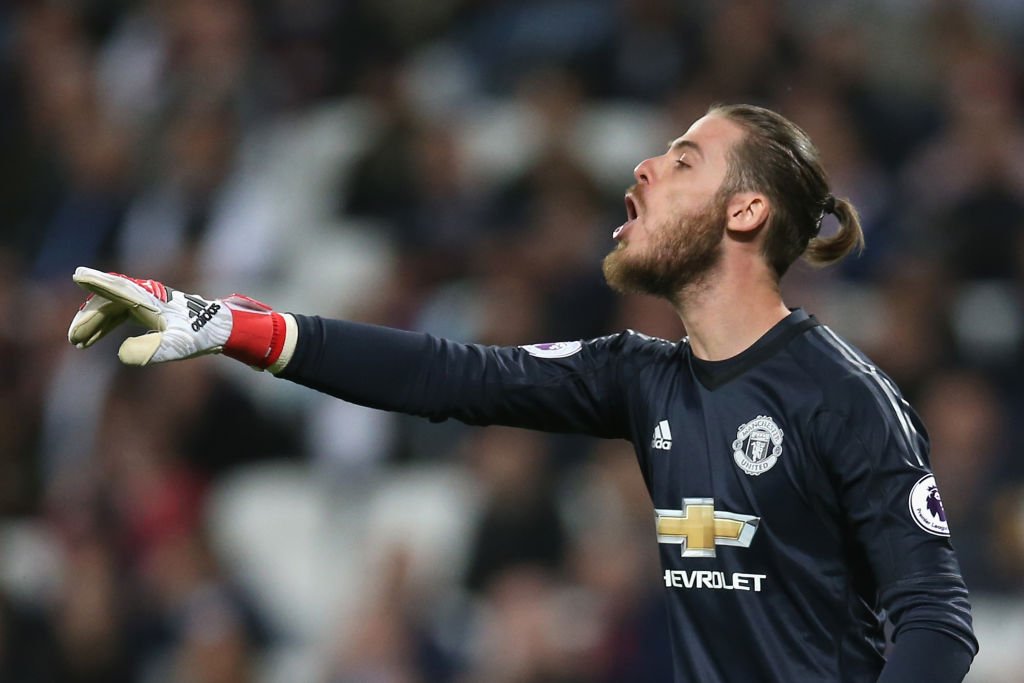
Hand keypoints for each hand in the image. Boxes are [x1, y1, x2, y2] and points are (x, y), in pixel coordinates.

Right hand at [69, 267, 289, 368]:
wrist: (222, 329)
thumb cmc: (201, 335)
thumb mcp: (178, 346)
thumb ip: (152, 350)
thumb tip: (122, 354)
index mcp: (151, 300)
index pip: (120, 290)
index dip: (99, 283)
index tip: (79, 274)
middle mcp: (147, 296)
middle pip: (109, 301)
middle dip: (90, 318)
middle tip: (75, 339)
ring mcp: (147, 302)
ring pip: (112, 308)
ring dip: (95, 323)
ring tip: (79, 343)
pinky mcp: (149, 310)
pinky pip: (119, 314)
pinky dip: (106, 325)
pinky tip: (94, 340)